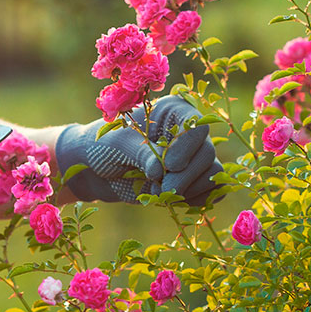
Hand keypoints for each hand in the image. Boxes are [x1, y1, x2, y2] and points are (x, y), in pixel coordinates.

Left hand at [55, 95, 222, 205]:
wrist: (97, 171)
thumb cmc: (105, 146)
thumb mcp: (118, 146)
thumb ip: (143, 155)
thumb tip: (164, 172)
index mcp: (173, 111)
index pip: (197, 124)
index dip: (187, 147)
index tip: (169, 166)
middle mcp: (188, 132)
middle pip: (207, 152)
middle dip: (185, 176)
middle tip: (163, 189)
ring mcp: (192, 157)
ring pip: (212, 173)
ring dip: (188, 189)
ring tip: (159, 193)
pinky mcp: (191, 180)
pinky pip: (211, 191)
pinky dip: (196, 200)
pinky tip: (173, 200)